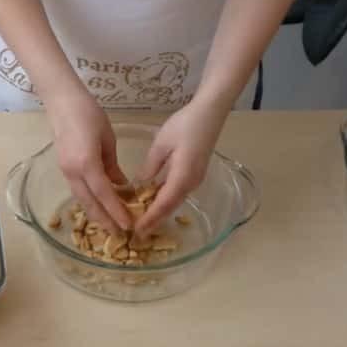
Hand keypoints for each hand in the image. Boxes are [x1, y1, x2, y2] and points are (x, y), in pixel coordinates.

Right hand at [46, 89, 130, 232]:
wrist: (62, 101)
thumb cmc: (89, 114)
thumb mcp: (107, 140)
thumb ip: (113, 165)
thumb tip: (121, 185)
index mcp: (86, 164)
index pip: (104, 194)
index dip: (115, 211)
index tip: (127, 224)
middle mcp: (73, 172)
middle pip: (89, 203)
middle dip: (104, 220)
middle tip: (118, 234)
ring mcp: (65, 171)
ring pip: (81, 199)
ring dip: (95, 213)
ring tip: (109, 225)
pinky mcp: (63, 167)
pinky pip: (77, 190)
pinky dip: (89, 200)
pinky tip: (98, 205)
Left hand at [134, 101, 226, 234]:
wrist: (210, 113)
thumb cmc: (185, 125)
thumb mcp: (161, 144)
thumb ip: (151, 166)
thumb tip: (140, 184)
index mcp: (182, 177)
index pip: (164, 204)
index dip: (150, 219)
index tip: (137, 231)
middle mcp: (191, 183)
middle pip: (170, 207)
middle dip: (154, 220)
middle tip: (136, 233)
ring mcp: (195, 179)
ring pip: (174, 201)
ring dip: (159, 212)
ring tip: (142, 221)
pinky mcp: (195, 174)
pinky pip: (178, 192)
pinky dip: (165, 200)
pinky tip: (152, 201)